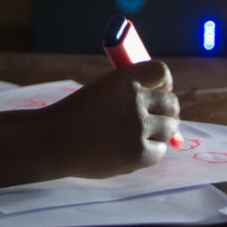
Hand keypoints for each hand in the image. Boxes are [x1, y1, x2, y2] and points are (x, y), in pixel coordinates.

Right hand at [44, 60, 179, 178]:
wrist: (54, 141)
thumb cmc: (76, 114)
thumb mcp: (103, 89)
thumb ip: (130, 92)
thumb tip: (162, 103)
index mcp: (124, 79)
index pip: (162, 73)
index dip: (163, 83)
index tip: (157, 92)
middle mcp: (135, 100)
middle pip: (172, 103)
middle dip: (166, 110)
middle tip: (153, 119)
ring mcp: (138, 128)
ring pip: (170, 128)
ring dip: (159, 132)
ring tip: (138, 135)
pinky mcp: (139, 153)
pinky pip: (160, 151)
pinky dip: (150, 151)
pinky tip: (131, 149)